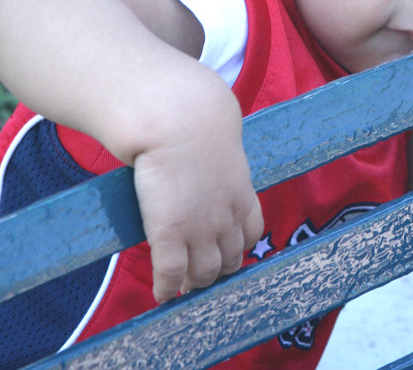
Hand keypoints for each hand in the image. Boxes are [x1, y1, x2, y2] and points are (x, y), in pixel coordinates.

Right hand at [130, 74, 263, 303]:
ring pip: (205, 273)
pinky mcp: (170, 234)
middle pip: (230, 259)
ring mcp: (200, 229)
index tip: (227, 254)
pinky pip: (171, 274)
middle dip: (218, 272)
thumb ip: (219, 161)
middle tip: (202, 277)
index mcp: (242, 194)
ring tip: (184, 287)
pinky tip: (162, 293)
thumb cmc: (194, 121)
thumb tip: (205, 156)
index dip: (238, 249)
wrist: (179, 120)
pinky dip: (167, 288)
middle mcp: (227, 217)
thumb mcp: (221, 144)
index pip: (250, 234)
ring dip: (195, 283)